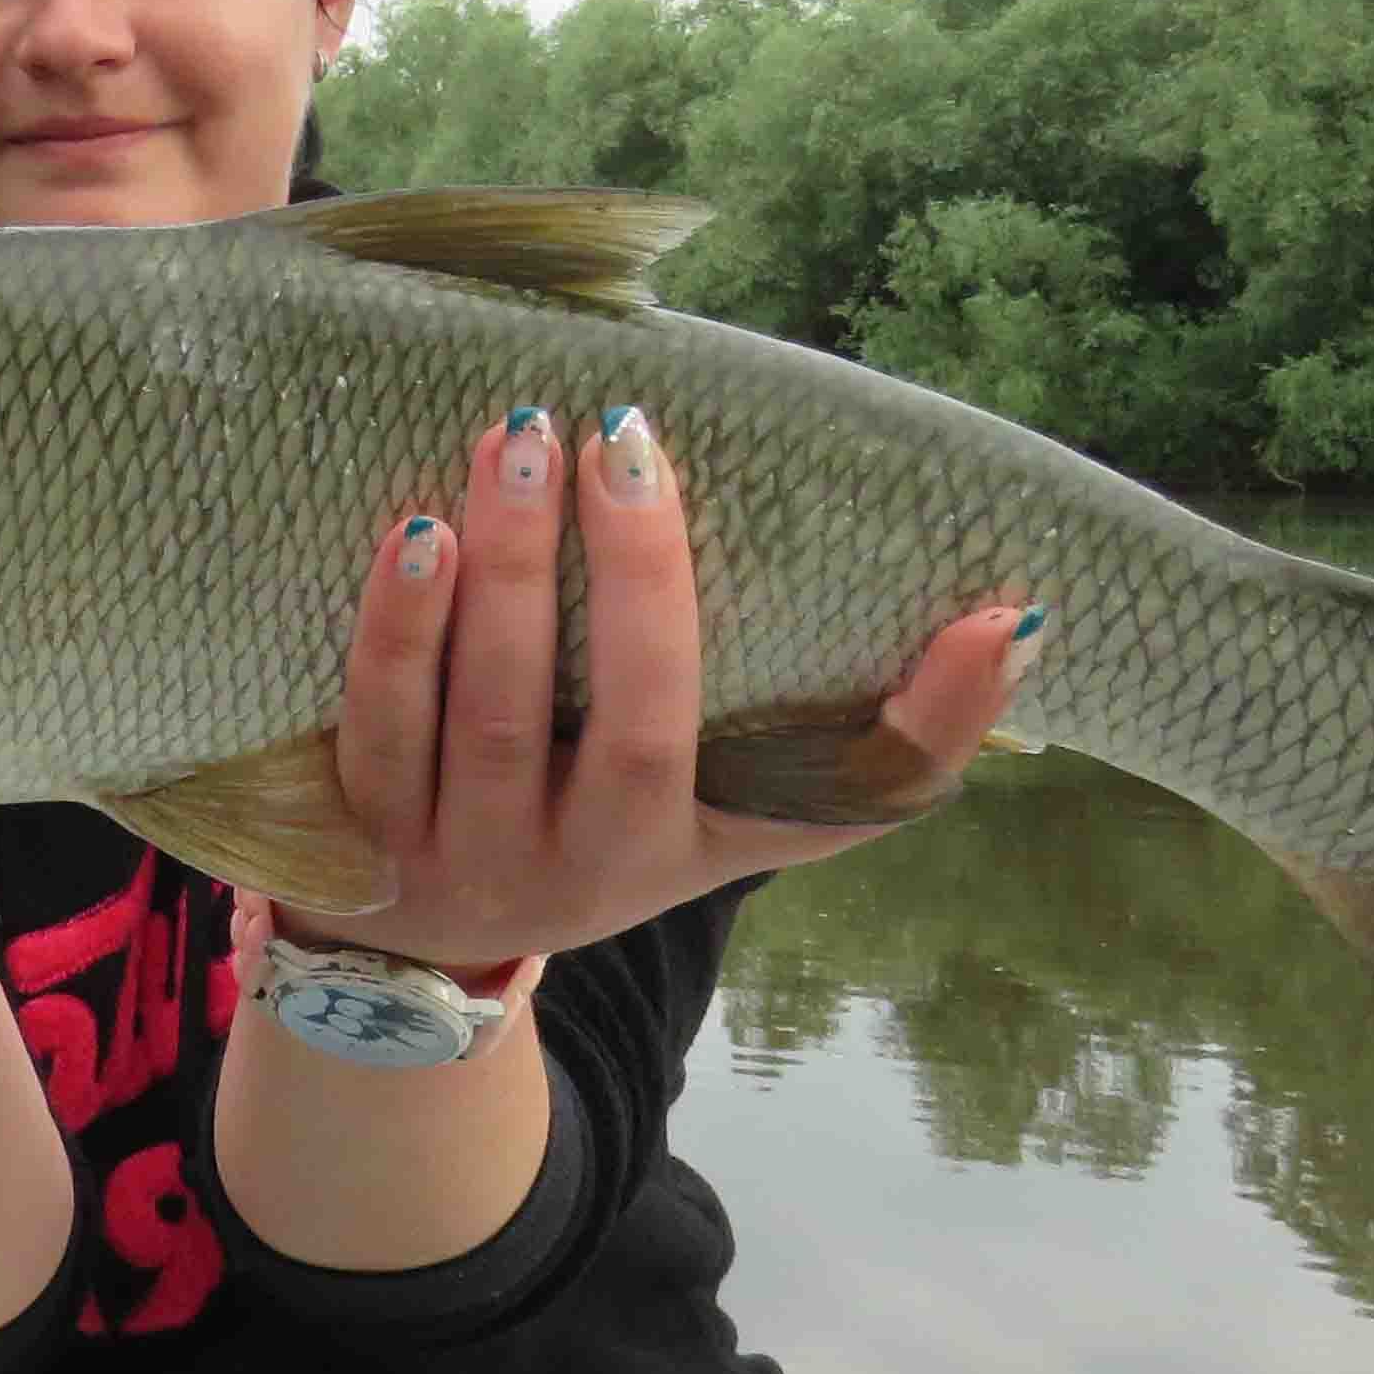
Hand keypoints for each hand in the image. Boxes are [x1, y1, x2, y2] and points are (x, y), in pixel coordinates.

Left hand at [317, 409, 1028, 972]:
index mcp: (686, 847)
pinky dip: (396, 627)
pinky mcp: (355, 838)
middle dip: (637, 573)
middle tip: (621, 428)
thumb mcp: (731, 803)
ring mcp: (465, 857)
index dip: (922, 720)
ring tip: (514, 441)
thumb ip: (869, 732)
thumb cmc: (606, 822)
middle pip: (635, 724)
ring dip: (506, 573)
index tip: (991, 610)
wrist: (414, 945)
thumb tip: (1018, 622)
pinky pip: (377, 725)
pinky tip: (414, 531)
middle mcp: (586, 868)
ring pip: (489, 715)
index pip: (829, 795)